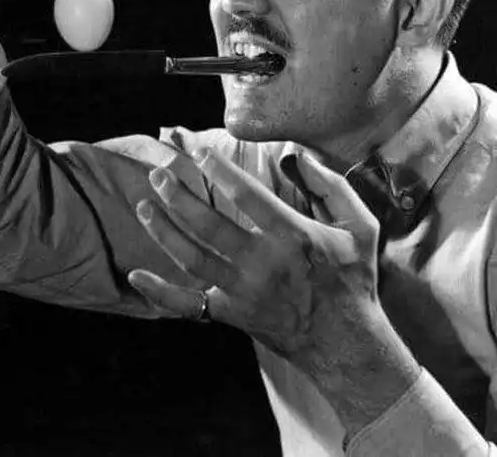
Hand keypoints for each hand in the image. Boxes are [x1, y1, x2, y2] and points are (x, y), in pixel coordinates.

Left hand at [129, 149, 380, 359]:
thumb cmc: (352, 279)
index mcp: (293, 237)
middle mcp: (263, 264)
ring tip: (144, 205)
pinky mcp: (232, 314)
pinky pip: (189, 304)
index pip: (247, 195)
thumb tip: (300, 155)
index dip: (220, 170)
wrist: (347, 344)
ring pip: (192, 258)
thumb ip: (332, 187)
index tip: (200, 153)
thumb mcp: (360, 226)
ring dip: (163, 231)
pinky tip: (136, 275)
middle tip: (159, 174)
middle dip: (179, 197)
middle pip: (209, 225)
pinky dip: (160, 292)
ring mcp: (244, 292)